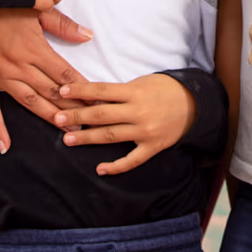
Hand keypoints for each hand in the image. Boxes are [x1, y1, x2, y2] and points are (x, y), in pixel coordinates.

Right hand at [0, 5, 94, 150]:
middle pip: (51, 91)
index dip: (82, 88)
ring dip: (50, 117)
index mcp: (34, 48)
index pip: (64, 74)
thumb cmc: (2, 6)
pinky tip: (5, 146)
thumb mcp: (36, 9)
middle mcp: (18, 66)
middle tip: (89, 121)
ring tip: (68, 131)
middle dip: (72, 107)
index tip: (96, 100)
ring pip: (29, 102)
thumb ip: (62, 25)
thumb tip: (87, 36)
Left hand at [54, 74, 196, 175]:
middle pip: (101, 114)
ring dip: (87, 137)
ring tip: (67, 139)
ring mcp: (145, 131)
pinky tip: (100, 169)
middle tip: (56, 119)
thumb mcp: (143, 82)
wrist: (195, 104)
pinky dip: (116, 166)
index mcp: (135, 92)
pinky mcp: (153, 147)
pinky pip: (132, 160)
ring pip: (111, 136)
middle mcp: (138, 111)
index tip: (61, 91)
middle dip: (77, 116)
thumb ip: (120, 91)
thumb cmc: (165, 89)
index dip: (81, 91)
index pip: (102, 90)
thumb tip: (92, 96)